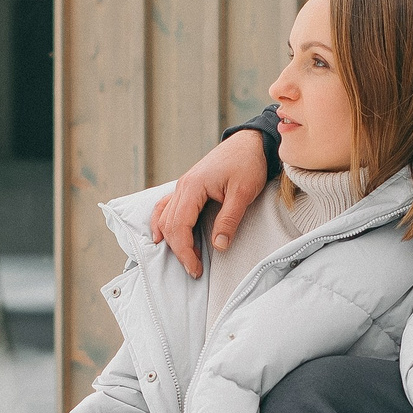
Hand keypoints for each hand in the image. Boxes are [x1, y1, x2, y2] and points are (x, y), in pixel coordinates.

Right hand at [149, 130, 271, 278]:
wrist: (250, 142)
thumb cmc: (248, 163)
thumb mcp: (243, 193)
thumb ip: (229, 220)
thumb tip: (219, 246)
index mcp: (193, 187)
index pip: (179, 226)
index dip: (185, 251)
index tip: (195, 269)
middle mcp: (182, 186)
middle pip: (169, 225)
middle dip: (178, 250)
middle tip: (194, 269)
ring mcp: (182, 185)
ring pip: (164, 217)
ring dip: (171, 239)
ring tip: (185, 257)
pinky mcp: (187, 186)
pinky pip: (166, 206)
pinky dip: (162, 223)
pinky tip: (161, 235)